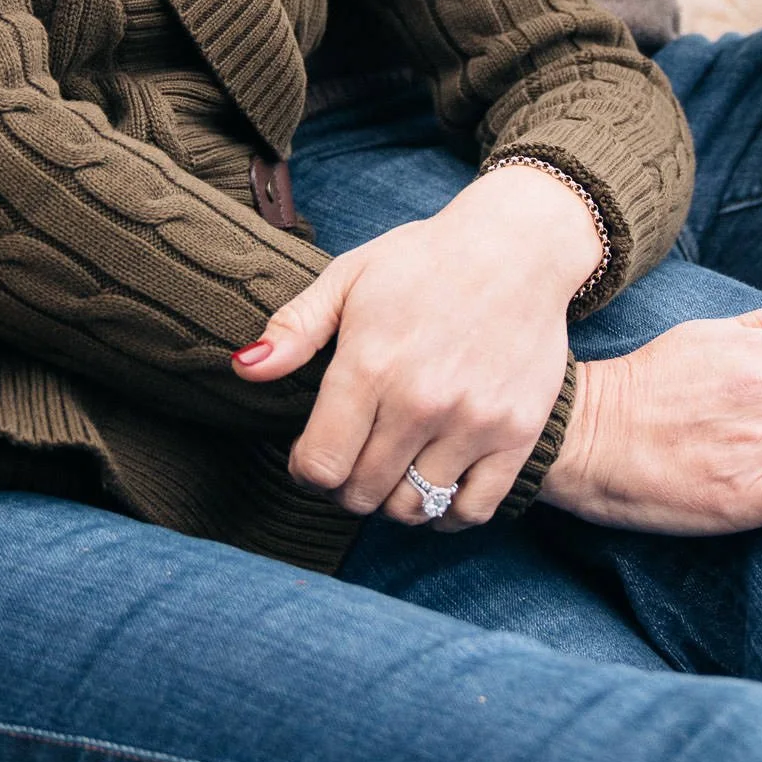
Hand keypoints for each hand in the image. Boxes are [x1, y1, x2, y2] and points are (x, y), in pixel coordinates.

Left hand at [230, 164, 602, 525]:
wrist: (517, 248)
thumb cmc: (425, 261)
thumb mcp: (350, 277)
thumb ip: (295, 328)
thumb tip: (244, 369)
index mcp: (370, 365)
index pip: (319, 466)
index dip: (306, 469)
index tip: (314, 454)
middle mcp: (420, 402)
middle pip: (361, 494)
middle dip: (345, 487)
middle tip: (353, 461)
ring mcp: (473, 421)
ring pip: (414, 507)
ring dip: (393, 500)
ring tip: (392, 471)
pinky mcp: (517, 433)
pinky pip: (472, 509)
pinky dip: (448, 513)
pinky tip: (436, 486)